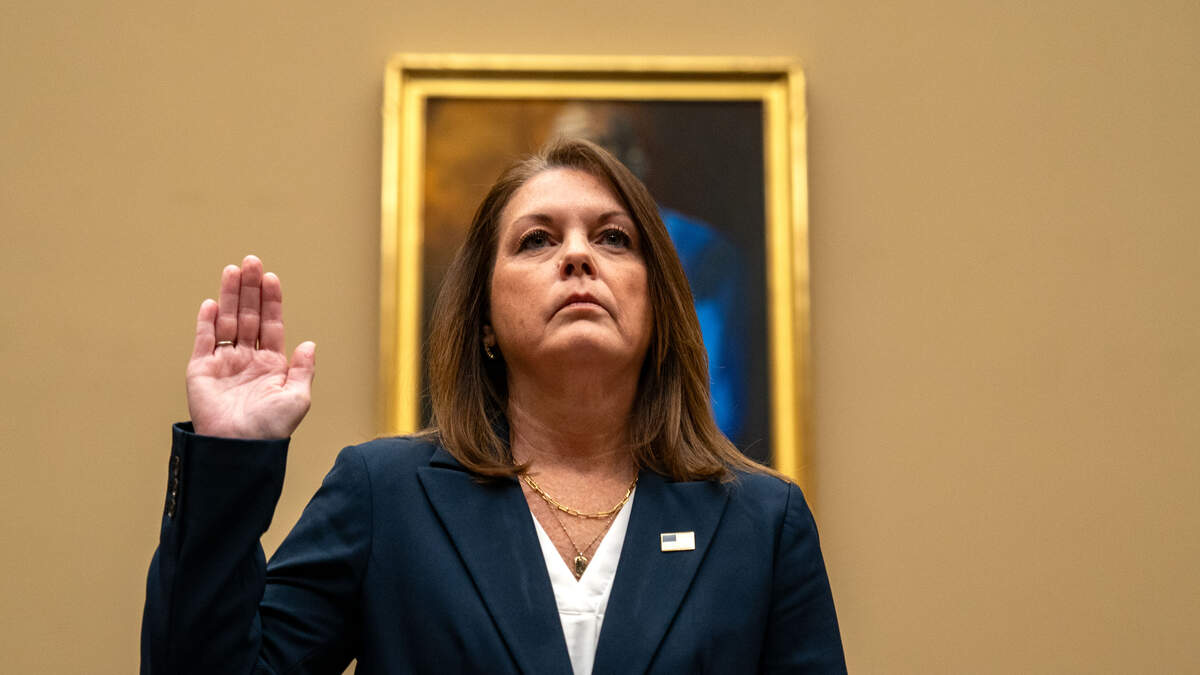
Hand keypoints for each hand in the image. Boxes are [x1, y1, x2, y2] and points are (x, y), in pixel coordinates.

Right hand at [186, 255, 314, 438]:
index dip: (272, 301)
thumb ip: (303, 370)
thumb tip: (308, 343)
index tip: (271, 278)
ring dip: (230, 296)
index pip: (271, 324)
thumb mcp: (297, 398)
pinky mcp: (201, 371)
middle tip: (252, 262)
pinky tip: (213, 302)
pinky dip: (207, 322)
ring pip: (227, 321)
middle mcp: (247, 359)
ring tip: (233, 270)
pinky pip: (204, 341)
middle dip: (250, 289)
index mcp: (271, 365)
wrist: (239, 449)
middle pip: (248, 316)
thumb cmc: (271, 429)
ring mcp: (223, 363)